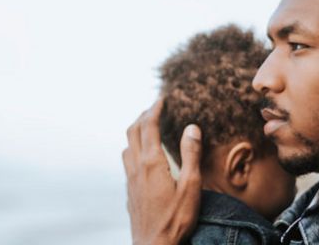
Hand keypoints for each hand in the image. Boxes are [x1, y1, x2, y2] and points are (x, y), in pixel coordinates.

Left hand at [123, 99, 202, 244]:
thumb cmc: (175, 219)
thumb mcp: (191, 186)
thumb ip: (191, 155)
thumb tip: (191, 127)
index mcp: (152, 162)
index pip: (149, 126)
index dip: (155, 109)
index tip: (162, 99)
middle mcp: (136, 167)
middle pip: (134, 131)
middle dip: (144, 115)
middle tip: (155, 107)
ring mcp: (130, 179)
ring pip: (127, 145)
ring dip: (136, 131)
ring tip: (148, 126)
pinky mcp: (129, 191)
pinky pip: (127, 160)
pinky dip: (134, 147)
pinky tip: (143, 156)